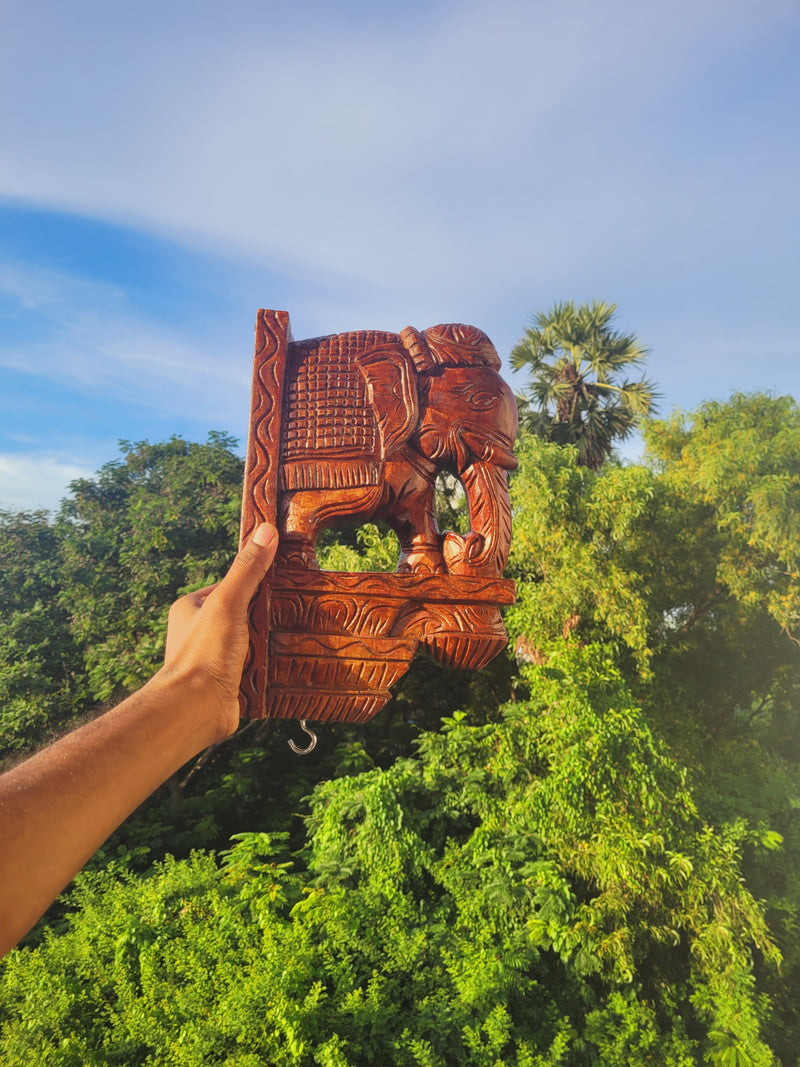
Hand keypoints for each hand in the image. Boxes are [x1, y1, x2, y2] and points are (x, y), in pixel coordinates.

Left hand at [163, 523, 277, 740]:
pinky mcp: (227, 682)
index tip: (280, 577)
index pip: (229, 585)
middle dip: (264, 614)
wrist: (195, 710)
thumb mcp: (228, 603)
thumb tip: (266, 531)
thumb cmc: (204, 654)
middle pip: (242, 613)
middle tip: (291, 608)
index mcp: (191, 608)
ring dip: (268, 641)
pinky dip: (268, 665)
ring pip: (249, 641)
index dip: (254, 581)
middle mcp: (198, 632)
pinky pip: (253, 666)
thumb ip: (247, 569)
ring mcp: (212, 658)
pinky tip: (285, 662)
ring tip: (294, 634)